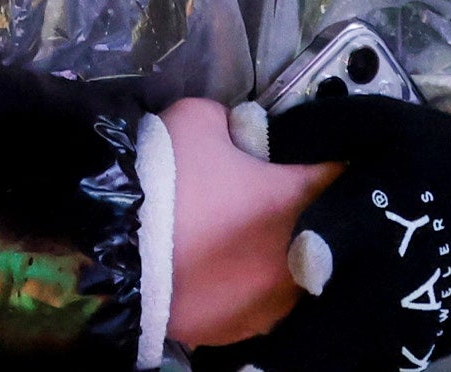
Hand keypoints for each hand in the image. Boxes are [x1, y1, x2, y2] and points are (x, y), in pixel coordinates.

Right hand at [161, 98, 328, 350]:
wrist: (111, 247)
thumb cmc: (162, 178)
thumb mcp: (198, 119)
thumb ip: (235, 124)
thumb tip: (246, 136)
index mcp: (296, 200)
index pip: (340, 173)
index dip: (331, 159)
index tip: (316, 156)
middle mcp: (299, 258)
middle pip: (322, 231)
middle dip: (303, 212)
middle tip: (270, 198)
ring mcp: (273, 302)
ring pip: (293, 274)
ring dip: (279, 256)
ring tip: (240, 242)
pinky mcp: (242, 330)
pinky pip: (258, 304)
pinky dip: (247, 288)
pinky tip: (219, 274)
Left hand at [237, 82, 450, 371]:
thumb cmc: (444, 163)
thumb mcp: (386, 124)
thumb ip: (313, 132)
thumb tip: (243, 132)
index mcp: (391, 210)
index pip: (358, 230)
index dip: (330, 245)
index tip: (302, 261)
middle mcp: (401, 275)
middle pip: (342, 321)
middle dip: (289, 342)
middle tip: (235, 353)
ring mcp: (413, 321)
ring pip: (346, 358)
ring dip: (302, 357)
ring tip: (251, 360)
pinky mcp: (423, 348)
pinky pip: (370, 365)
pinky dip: (334, 361)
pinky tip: (292, 355)